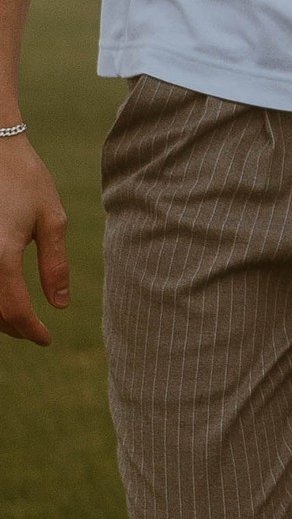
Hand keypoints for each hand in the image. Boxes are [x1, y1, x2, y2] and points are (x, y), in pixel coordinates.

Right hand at [0, 135, 70, 346]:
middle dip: (13, 328)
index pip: (14, 310)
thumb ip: (55, 266)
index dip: (30, 331)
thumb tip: (60, 305)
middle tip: (34, 332)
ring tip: (18, 319)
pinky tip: (2, 296)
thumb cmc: (26, 179)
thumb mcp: (52, 220)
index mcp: (2, 253)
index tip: (45, 339)